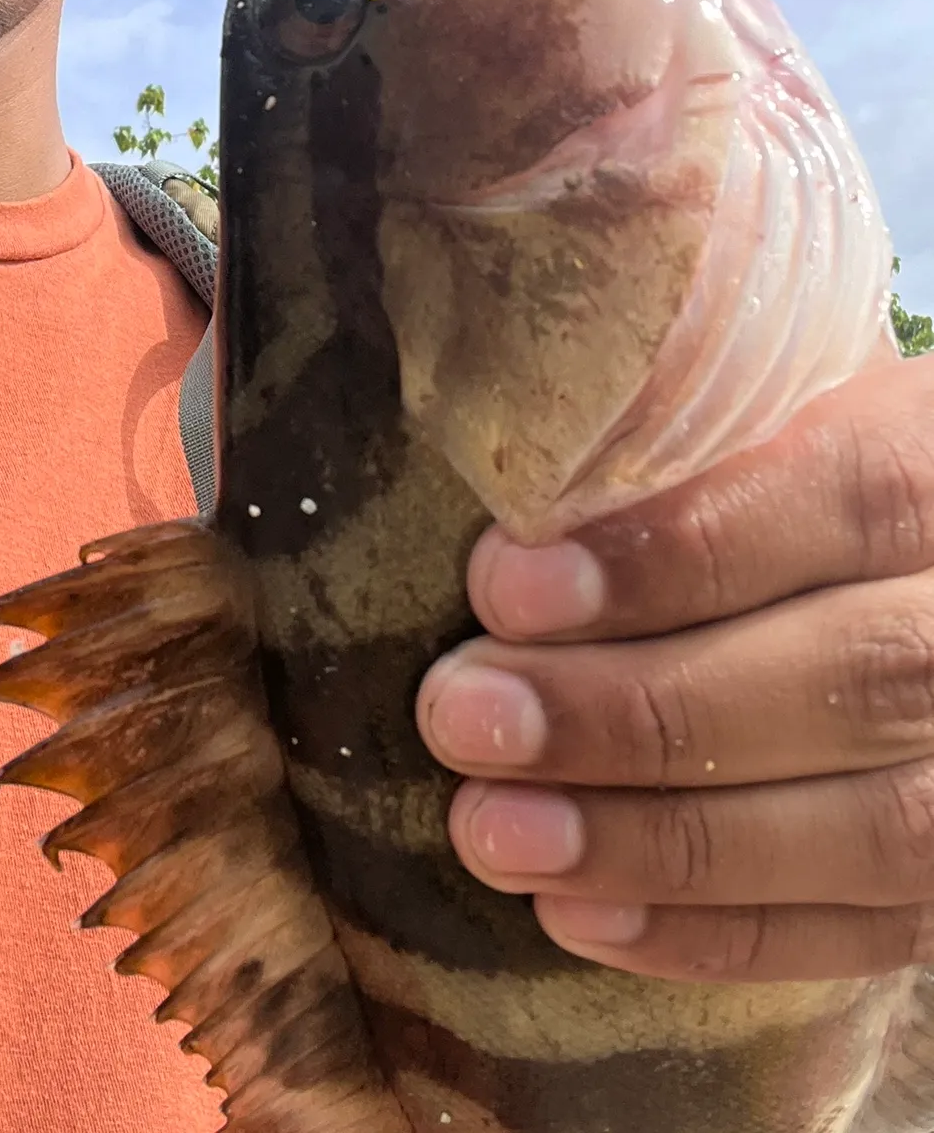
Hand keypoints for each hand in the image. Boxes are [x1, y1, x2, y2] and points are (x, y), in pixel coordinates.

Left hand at [416, 352, 933, 983]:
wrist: (887, 586)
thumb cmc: (777, 484)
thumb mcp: (764, 420)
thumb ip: (677, 444)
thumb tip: (521, 491)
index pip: (848, 499)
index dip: (677, 551)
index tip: (506, 588)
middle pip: (852, 678)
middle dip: (635, 711)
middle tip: (465, 717)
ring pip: (873, 829)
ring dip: (658, 841)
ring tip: (493, 830)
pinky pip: (871, 932)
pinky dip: (716, 933)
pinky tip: (576, 915)